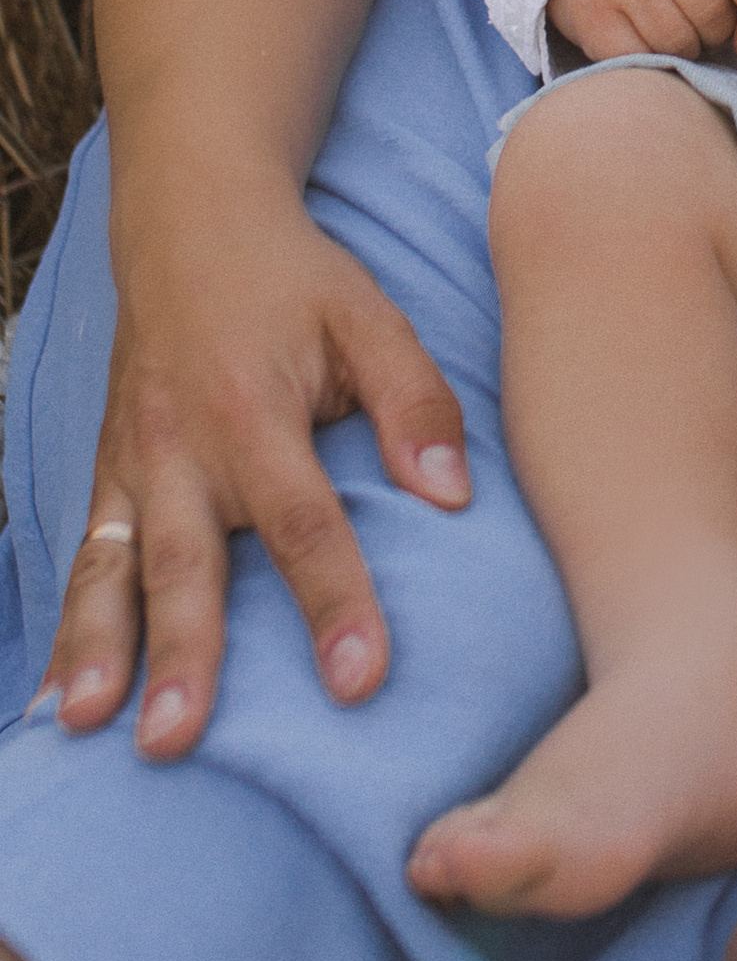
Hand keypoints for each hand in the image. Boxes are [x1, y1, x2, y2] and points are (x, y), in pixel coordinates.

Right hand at [43, 165, 471, 757]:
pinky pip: (83, 558)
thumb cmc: (296, 279)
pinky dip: (69, 630)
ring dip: (99, 651)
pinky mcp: (106, 473)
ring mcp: (133, 464)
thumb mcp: (372, 318)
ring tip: (90, 727)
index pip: (303, 524)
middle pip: (186, 566)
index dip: (335, 603)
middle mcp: (182, 448)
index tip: (358, 681)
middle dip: (182, 655)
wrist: (191, 219)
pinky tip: (61, 702)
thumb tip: (452, 497)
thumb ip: (415, 404)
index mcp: (256, 412)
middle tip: (178, 740)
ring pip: (111, 568)